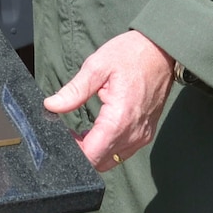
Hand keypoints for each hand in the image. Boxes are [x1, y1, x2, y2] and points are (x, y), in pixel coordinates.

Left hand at [44, 31, 175, 171]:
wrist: (162, 50)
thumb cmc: (131, 54)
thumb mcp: (97, 66)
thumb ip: (74, 91)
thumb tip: (51, 106)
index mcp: (119, 119)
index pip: (92, 155)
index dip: (73, 151)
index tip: (63, 136)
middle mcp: (133, 133)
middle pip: (101, 162)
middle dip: (82, 152)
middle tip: (69, 133)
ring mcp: (142, 136)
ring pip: (112, 160)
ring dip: (95, 151)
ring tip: (81, 132)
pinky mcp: (146, 133)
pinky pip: (124, 151)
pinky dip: (108, 147)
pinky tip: (98, 130)